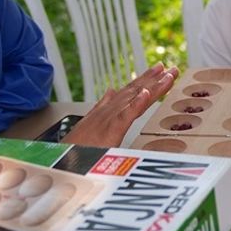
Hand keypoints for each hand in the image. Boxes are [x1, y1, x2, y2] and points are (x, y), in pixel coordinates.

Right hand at [61, 63, 177, 146]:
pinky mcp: (109, 131)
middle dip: (153, 79)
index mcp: (106, 111)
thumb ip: (101, 107)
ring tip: (166, 74)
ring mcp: (109, 119)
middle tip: (171, 68)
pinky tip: (146, 93)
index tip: (160, 71)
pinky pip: (125, 116)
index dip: (144, 80)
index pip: (129, 92)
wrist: (59, 162)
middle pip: (134, 91)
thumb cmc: (73, 148)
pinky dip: (136, 103)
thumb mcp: (89, 125)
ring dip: (152, 86)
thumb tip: (110, 91)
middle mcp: (108, 111)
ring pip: (134, 99)